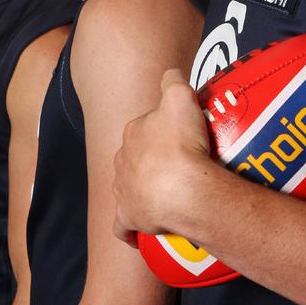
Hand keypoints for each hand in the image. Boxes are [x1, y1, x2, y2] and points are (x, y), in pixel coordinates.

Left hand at [113, 68, 210, 245]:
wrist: (183, 190)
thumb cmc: (183, 143)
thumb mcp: (181, 97)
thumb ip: (173, 80)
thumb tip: (170, 75)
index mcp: (133, 132)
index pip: (146, 126)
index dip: (165, 131)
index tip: (183, 138)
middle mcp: (122, 159)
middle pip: (137, 156)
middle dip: (153, 160)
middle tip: (182, 165)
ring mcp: (123, 190)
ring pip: (130, 187)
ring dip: (145, 190)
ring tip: (170, 194)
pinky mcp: (128, 218)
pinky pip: (123, 226)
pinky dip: (130, 229)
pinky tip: (144, 229)